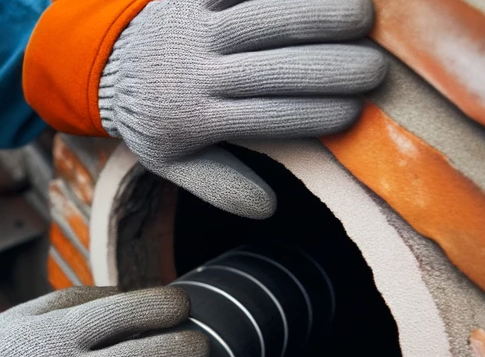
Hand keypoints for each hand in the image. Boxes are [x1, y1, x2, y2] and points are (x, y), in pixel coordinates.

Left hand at [99, 0, 387, 218]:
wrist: (109, 68)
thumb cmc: (157, 120)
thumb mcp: (174, 162)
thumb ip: (219, 186)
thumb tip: (268, 209)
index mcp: (195, 117)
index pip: (264, 117)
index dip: (313, 115)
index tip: (355, 113)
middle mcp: (196, 69)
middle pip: (270, 67)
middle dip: (327, 68)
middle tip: (375, 69)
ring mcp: (194, 26)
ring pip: (259, 15)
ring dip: (313, 12)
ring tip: (361, 15)